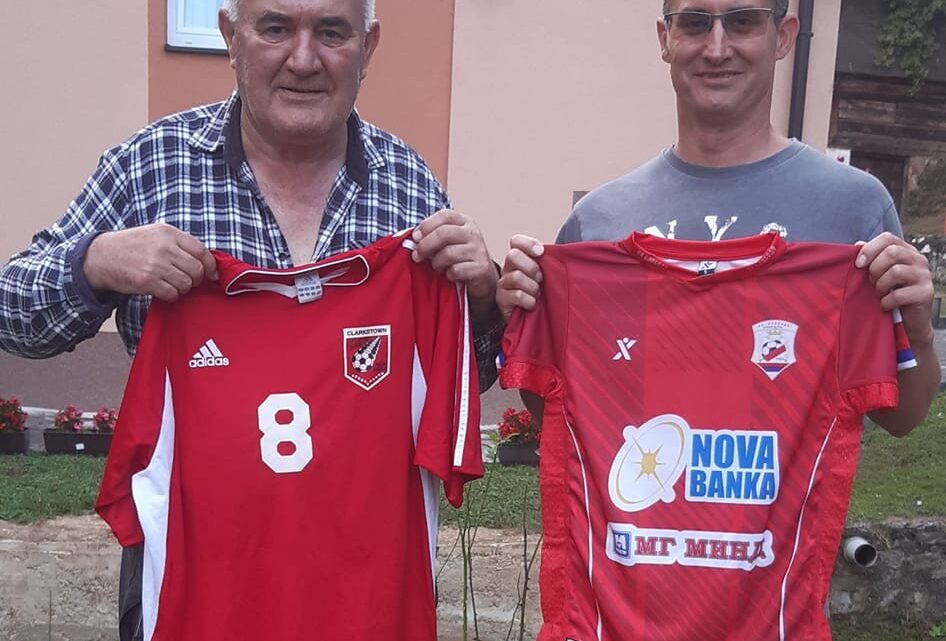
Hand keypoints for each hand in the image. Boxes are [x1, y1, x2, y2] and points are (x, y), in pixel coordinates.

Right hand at [84, 223, 217, 301]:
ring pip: (186, 283)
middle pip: (196, 269)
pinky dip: (172, 296)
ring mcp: (155, 264)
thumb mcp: (156, 234)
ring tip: (173, 284)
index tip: (212, 274)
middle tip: (189, 281)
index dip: (210, 266)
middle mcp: (164, 247)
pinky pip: (172, 294)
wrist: (101, 256)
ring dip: (183, 288)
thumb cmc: (132, 246)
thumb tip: (206, 260)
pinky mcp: (147, 280)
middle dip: (196, 279)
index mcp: (168, 233)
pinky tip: (164, 291)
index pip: (201, 251)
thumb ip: (179, 243)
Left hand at [412, 210, 497, 315]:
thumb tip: (414, 239)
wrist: (482, 275)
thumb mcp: (448, 240)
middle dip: (425, 246)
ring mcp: (478, 250)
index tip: (415, 238)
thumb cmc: (459, 256)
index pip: (444, 216)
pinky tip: (449, 275)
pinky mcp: (480, 268)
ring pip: (448, 253)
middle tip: (417, 256)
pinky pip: (455, 270)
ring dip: (436, 263)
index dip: (426, 225)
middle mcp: (473, 233)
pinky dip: (448, 275)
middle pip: (444, 233)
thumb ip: (432, 235)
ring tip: (437, 267)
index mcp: (464, 222)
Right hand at [497, 235, 544, 322]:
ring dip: (532, 287)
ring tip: (537, 294)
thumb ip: (549, 263)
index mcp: (520, 259)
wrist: (529, 320)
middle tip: (540, 279)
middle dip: (532, 267)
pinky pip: (517, 295)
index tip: (541, 253)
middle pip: (513, 255)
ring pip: (516, 276)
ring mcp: (503, 283)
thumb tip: (564, 254)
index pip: (516, 241)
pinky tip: (532, 304)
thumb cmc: (540, 295)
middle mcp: (508, 268)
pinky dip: (529, 300)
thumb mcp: (546, 276)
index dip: (528, 244)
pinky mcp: (501, 299)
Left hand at [856, 232, 934, 345]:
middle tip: (871, 282)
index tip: (858, 264)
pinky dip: (886, 301)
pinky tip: (885, 305)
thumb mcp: (880, 273)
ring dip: (880, 285)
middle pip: (892, 252)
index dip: (870, 248)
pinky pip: (899, 294)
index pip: (888, 238)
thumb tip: (858, 244)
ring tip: (879, 293)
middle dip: (875, 268)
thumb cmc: (891, 292)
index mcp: (906, 251)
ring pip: (896, 271)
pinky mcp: (925, 293)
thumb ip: (871, 258)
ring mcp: (924, 276)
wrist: (909, 319)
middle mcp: (918, 259)